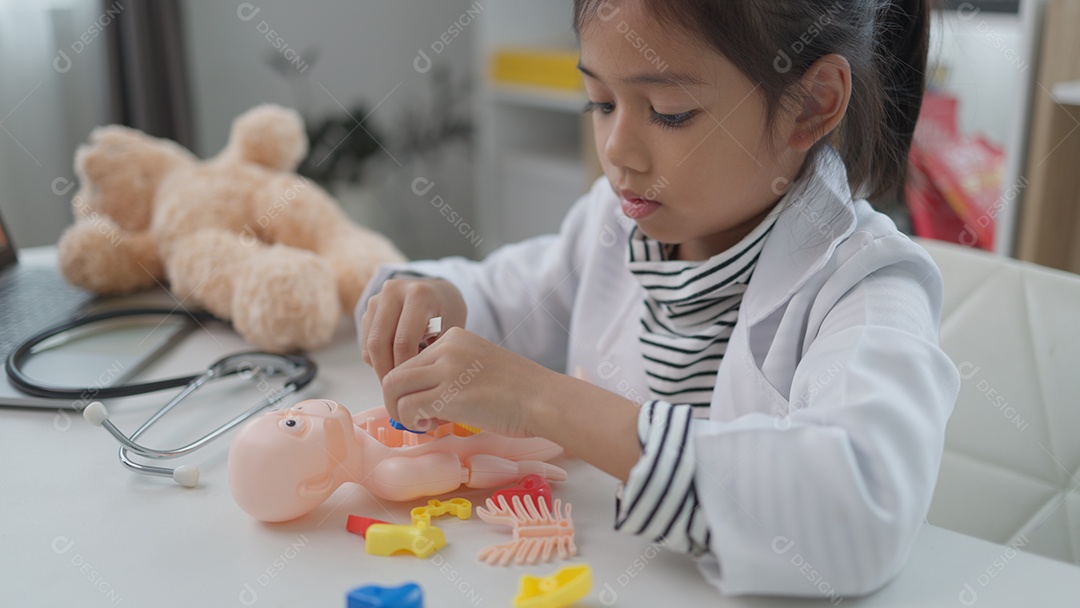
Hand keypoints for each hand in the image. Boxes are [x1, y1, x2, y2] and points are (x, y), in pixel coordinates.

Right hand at [360, 278, 466, 380]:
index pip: (403, 341)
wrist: (438, 292)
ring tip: (398, 381)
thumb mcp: (451, 330)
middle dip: (387, 372)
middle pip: (379, 343)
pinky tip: (394, 364)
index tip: (412, 386)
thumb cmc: (448, 313)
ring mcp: (377, 299)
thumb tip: (417, 382)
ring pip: (369, 344)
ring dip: (380, 368)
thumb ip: (435, 351)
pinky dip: (376, 359)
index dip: (404, 369)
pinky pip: (366, 342)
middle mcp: (394, 292)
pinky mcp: (368, 309)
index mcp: (419, 295)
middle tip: (398, 392)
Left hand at [380, 327, 556, 436]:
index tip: (426, 405)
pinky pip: (408, 407)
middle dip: (398, 400)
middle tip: (416, 419)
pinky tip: (433, 426)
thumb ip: (450, 376)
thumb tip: (420, 404)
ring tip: (424, 424)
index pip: (411, 360)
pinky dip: (413, 421)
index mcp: (455, 336)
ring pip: (394, 388)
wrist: (543, 399)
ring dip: (401, 412)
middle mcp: (446, 346)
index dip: (411, 387)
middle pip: (395, 372)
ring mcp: (446, 368)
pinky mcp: (447, 393)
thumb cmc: (519, 392)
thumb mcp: (479, 369)